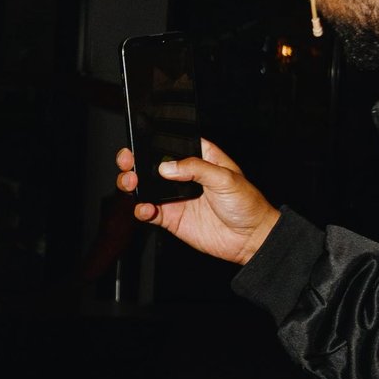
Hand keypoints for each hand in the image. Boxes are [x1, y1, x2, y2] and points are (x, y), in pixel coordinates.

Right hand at [114, 138, 277, 266]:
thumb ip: (195, 169)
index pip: (172, 143)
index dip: (154, 140)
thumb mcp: (225, 178)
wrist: (250, 238)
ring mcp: (175, 196)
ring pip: (145, 186)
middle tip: (128, 161)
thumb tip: (167, 167)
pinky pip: (149, 211)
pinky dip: (141, 209)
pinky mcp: (172, 217)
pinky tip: (145, 208)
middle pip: (151, 163)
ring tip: (132, 182)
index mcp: (199, 158)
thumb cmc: (247, 203)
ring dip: (133, 183)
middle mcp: (184, 175)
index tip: (140, 139)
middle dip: (135, 160)